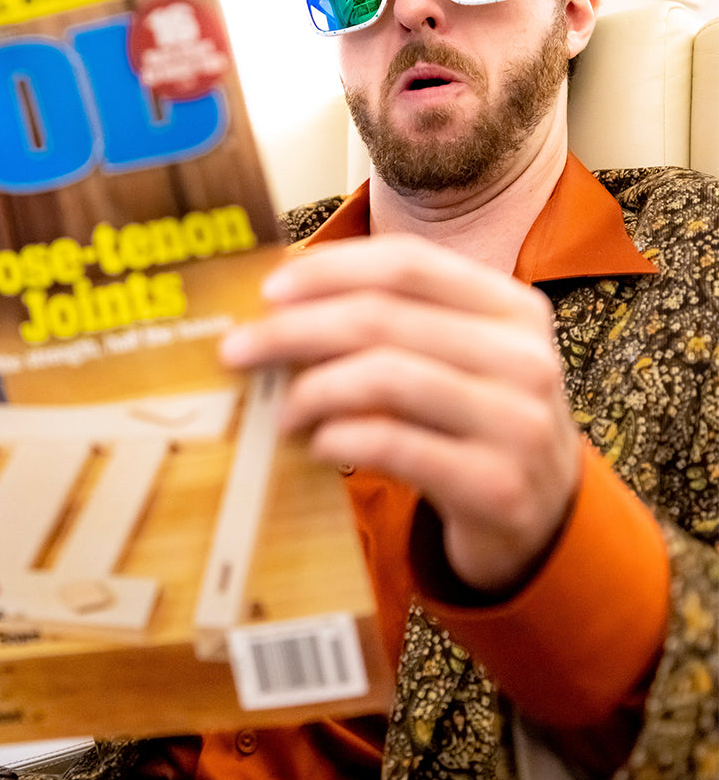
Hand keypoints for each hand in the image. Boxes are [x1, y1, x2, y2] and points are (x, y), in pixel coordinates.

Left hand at [219, 234, 581, 594]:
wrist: (542, 515)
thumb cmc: (473, 421)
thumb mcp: (454, 358)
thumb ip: (391, 323)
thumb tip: (280, 304)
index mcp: (510, 306)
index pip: (407, 264)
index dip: (329, 270)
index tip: (268, 290)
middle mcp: (522, 356)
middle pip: (383, 317)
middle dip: (294, 330)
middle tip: (238, 350)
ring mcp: (516, 421)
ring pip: (385, 376)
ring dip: (312, 389)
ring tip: (279, 411)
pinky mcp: (497, 484)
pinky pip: (395, 444)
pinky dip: (340, 438)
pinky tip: (316, 444)